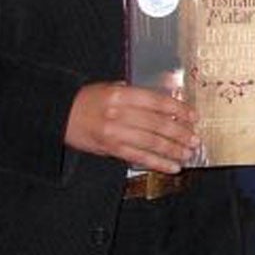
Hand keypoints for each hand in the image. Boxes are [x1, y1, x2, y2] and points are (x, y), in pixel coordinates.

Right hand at [65, 81, 200, 173]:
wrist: (59, 115)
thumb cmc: (89, 100)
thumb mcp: (112, 88)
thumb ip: (138, 93)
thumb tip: (169, 97)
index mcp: (121, 94)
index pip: (157, 101)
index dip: (179, 109)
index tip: (194, 117)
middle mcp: (119, 113)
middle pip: (157, 124)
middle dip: (180, 133)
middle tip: (195, 138)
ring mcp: (114, 132)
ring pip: (151, 142)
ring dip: (173, 149)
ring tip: (188, 153)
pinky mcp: (110, 149)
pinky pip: (139, 157)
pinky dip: (158, 163)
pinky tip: (173, 166)